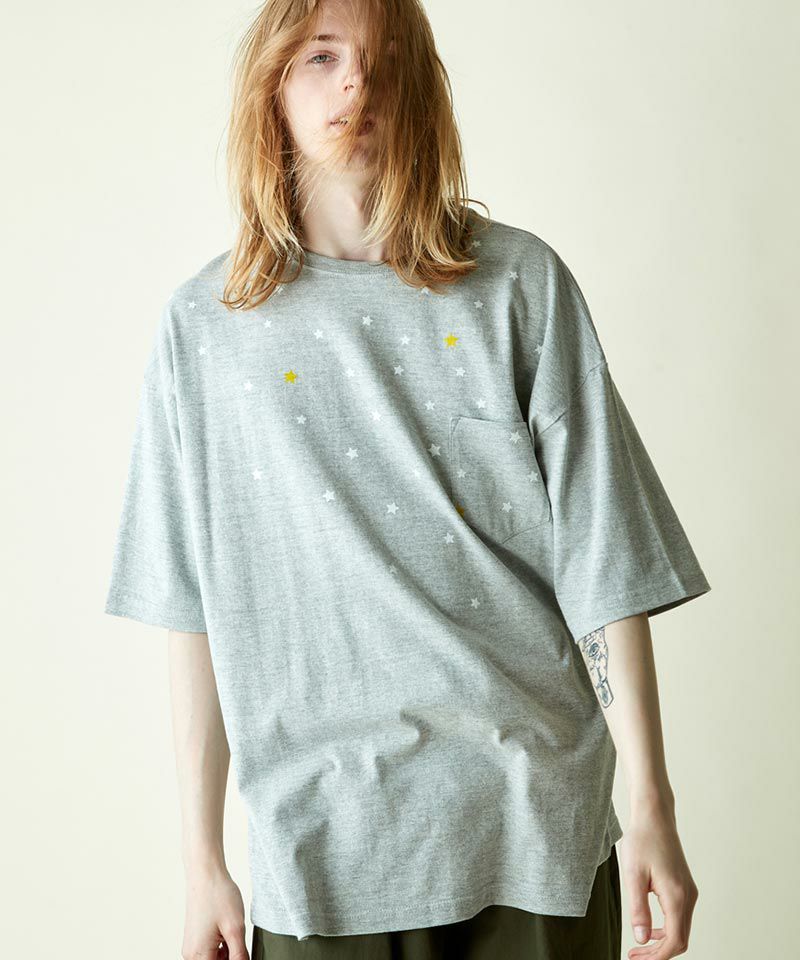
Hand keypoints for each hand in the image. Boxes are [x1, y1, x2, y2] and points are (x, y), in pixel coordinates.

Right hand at [181, 863, 248, 959]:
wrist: (205, 873)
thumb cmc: (217, 895)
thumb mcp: (236, 929)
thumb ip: (240, 956)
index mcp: (199, 956)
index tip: (242, 952)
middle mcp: (191, 955)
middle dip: (232, 958)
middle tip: (241, 942)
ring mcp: (192, 946)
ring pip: (215, 959)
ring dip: (229, 953)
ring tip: (235, 933)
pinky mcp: (196, 938)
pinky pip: (211, 951)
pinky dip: (223, 946)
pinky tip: (230, 932)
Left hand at [620, 805, 698, 958]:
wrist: (655, 817)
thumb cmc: (642, 840)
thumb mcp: (633, 875)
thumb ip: (638, 909)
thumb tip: (641, 938)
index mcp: (677, 896)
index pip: (674, 941)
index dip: (656, 956)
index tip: (636, 958)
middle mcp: (688, 896)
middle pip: (680, 939)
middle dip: (658, 953)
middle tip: (635, 956)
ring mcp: (689, 892)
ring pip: (681, 929)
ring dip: (662, 942)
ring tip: (639, 946)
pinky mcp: (685, 887)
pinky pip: (679, 917)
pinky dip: (666, 929)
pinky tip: (649, 928)